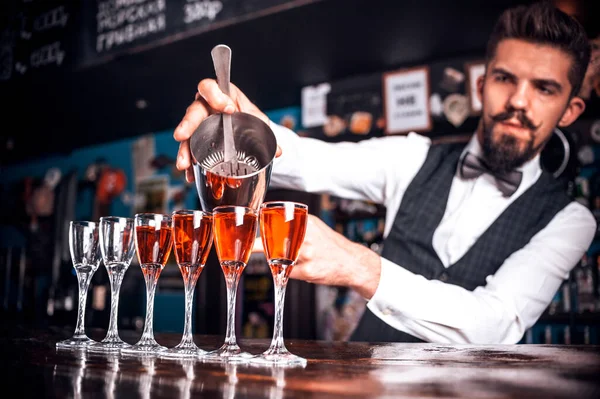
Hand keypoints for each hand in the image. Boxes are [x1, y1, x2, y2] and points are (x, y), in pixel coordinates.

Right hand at [173, 79, 281, 181]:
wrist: (247, 127)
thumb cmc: (249, 117)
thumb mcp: (259, 121)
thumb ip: (267, 132)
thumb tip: (278, 151)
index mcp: (220, 94)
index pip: (210, 87)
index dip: (215, 95)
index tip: (228, 108)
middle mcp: (205, 107)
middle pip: (192, 112)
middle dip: (187, 124)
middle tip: (182, 136)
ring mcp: (200, 124)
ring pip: (188, 135)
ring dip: (185, 150)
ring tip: (184, 164)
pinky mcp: (198, 140)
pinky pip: (191, 151)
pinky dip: (192, 164)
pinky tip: (192, 175)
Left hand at [254, 214, 381, 298]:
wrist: (352, 263)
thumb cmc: (331, 245)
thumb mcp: (316, 227)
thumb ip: (297, 225)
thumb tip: (273, 227)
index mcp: (308, 222)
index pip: (278, 223)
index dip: (262, 230)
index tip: (251, 233)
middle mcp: (307, 236)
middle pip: (274, 242)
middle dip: (263, 246)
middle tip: (257, 248)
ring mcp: (307, 254)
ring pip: (279, 258)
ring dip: (277, 260)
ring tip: (287, 259)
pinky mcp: (308, 271)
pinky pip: (288, 272)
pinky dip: (290, 272)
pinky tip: (302, 269)